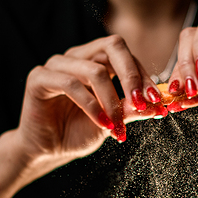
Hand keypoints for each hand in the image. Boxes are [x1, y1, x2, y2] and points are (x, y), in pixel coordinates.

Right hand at [17, 35, 167, 165]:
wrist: (47, 150)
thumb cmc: (78, 131)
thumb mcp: (112, 120)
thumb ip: (132, 109)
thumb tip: (158, 105)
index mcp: (95, 59)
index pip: (125, 54)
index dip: (143, 75)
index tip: (156, 100)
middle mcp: (76, 56)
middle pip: (112, 46)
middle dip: (132, 76)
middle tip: (142, 102)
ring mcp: (56, 64)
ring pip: (95, 70)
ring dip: (111, 100)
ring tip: (117, 125)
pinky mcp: (39, 78)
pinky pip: (71, 85)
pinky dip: (91, 106)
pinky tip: (101, 123)